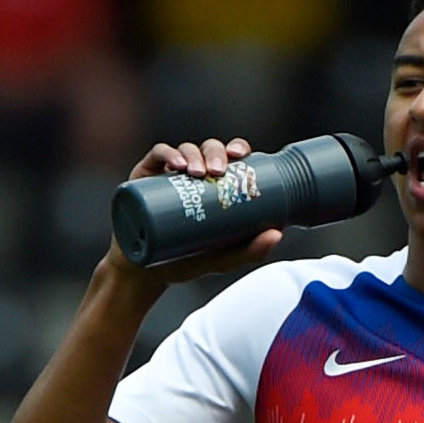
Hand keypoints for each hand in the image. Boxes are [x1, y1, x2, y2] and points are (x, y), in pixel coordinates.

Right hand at [104, 137, 283, 284]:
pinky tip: (175, 165)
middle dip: (216, 153)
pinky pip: (157, 155)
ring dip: (194, 154)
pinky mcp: (146, 177)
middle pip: (209, 149)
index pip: (230, 157)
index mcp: (216, 185)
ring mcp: (169, 174)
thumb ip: (251, 251)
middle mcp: (194, 175)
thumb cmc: (189, 262)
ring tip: (197, 172)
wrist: (147, 274)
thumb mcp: (223, 258)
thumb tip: (278, 234)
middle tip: (218, 171)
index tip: (241, 156)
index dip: (237, 148)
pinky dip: (167, 153)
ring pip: (185, 150)